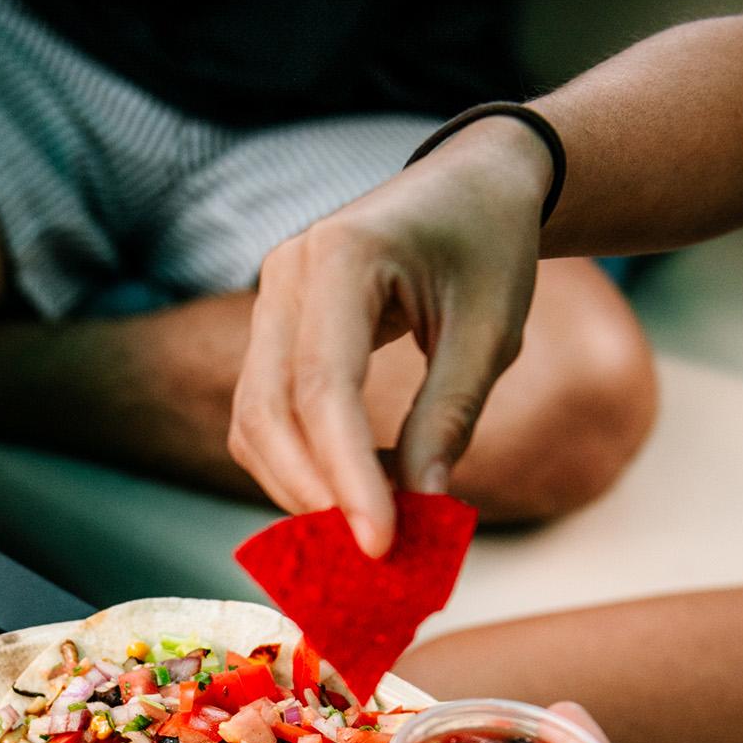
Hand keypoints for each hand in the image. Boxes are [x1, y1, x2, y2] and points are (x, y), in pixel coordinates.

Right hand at [229, 117, 550, 556]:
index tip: (380, 542)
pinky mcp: (271, 331)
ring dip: (298, 488)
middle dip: (311, 494)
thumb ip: (448, 416)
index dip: (346, 474)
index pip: (324, 386)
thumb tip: (420, 507)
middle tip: (367, 557)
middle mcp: (285, 273)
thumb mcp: (490, 330)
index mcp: (343, 255)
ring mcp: (269, 301)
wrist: (470, 185)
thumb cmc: (489, 245)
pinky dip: (298, 466)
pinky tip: (352, 492)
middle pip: (266, 410)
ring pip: (252, 422)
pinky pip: (262, 416)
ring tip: (365, 529)